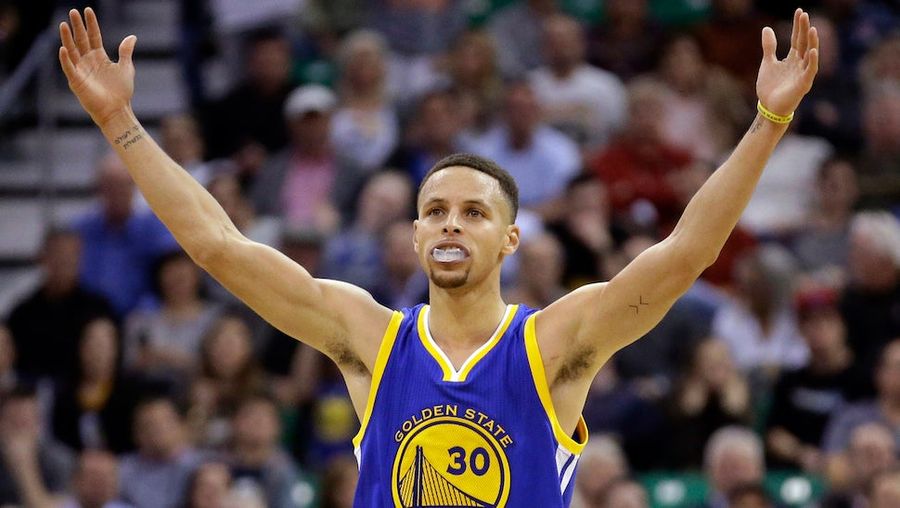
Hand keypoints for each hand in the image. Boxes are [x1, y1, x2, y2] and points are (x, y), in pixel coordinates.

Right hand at [59, 8, 135, 124]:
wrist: (117, 110)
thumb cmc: (122, 91)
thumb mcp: (126, 68)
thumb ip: (125, 52)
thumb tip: (132, 36)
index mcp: (99, 57)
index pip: (93, 36)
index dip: (91, 24)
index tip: (87, 10)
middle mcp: (88, 61)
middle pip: (80, 40)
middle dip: (77, 26)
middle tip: (72, 11)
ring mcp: (81, 70)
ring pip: (72, 50)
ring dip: (67, 38)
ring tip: (63, 24)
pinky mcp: (76, 81)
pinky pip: (69, 68)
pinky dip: (65, 59)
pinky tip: (63, 48)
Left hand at [756, 8, 818, 116]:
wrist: (769, 108)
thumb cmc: (770, 87)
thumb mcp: (768, 63)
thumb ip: (769, 46)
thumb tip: (767, 28)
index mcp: (793, 58)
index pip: (798, 38)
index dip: (798, 26)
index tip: (799, 11)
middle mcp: (800, 64)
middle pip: (804, 43)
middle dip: (804, 29)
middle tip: (804, 14)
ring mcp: (803, 73)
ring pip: (810, 55)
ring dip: (812, 42)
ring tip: (812, 29)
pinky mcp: (803, 84)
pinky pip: (810, 71)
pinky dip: (812, 61)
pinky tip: (813, 51)